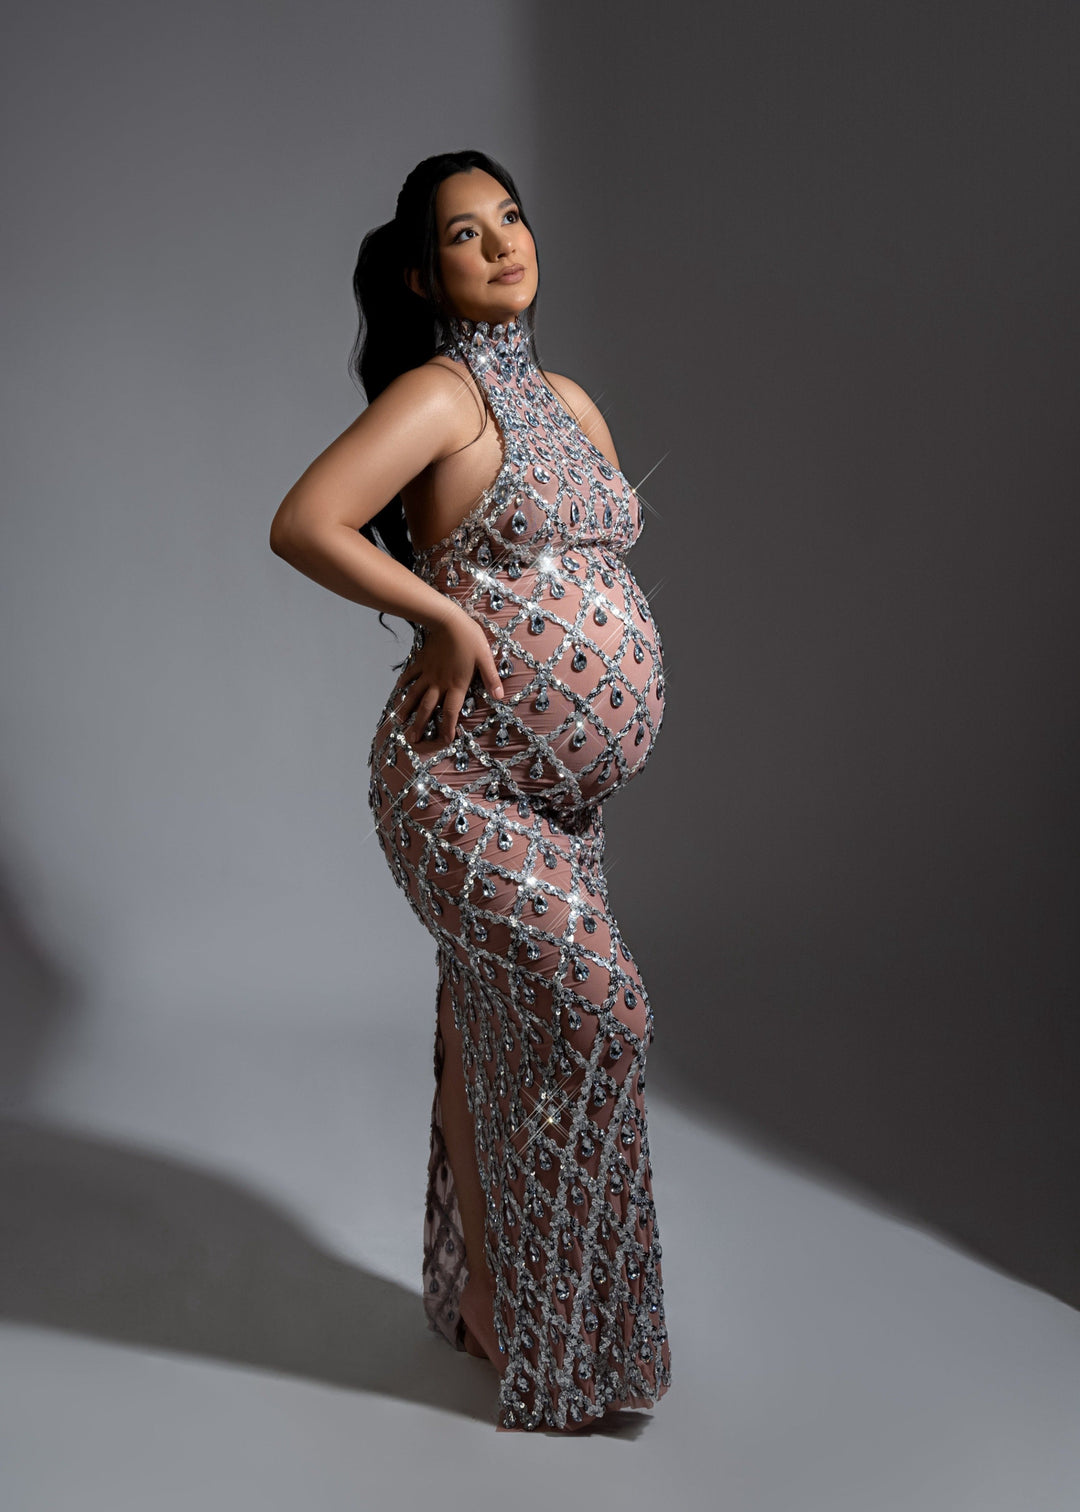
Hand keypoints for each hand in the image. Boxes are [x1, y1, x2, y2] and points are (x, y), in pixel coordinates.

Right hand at [397, 607, 505, 744]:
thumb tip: (500, 696)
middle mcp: (439, 683)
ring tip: (400, 721)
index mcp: (456, 685)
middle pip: (427, 708)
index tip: (444, 740)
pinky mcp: (421, 661)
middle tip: (413, 739)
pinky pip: (410, 675)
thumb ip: (491, 678)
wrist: (447, 619)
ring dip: (407, 709)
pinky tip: (399, 689)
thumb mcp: (485, 657)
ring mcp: (428, 673)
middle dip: (420, 725)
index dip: (448, 728)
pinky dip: (404, 682)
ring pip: (415, 695)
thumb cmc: (469, 638)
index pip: (451, 712)